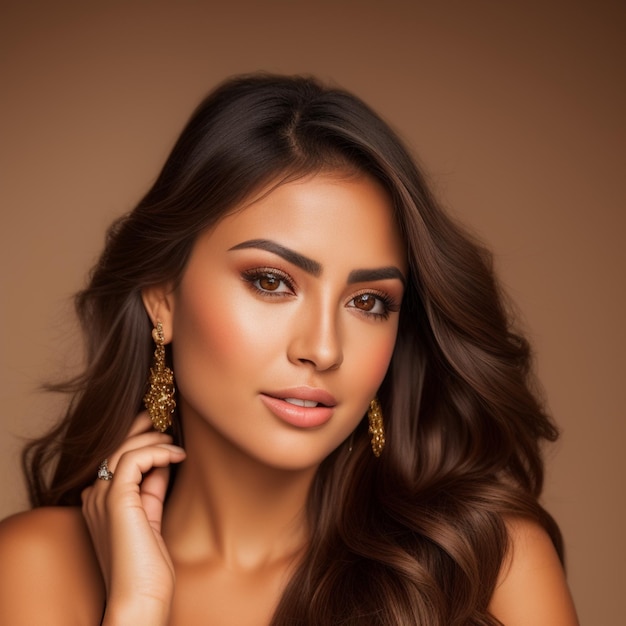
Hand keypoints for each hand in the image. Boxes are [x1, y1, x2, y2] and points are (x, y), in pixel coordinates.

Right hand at [81, 413, 185, 624]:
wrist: (140, 599)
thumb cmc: (148, 566)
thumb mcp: (151, 516)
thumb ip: (153, 488)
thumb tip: (165, 461)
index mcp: (100, 501)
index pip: (116, 456)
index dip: (141, 438)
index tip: (166, 431)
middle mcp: (95, 495)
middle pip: (116, 445)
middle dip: (143, 428)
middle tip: (168, 420)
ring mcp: (101, 497)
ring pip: (124, 448)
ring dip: (154, 439)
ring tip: (176, 443)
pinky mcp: (115, 500)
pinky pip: (133, 459)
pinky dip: (157, 451)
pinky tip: (177, 456)